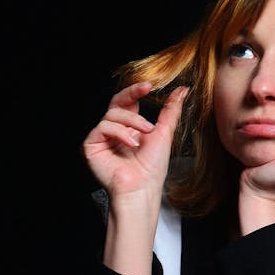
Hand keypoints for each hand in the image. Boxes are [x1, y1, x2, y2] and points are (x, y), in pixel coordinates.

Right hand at [82, 81, 188, 201]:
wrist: (142, 188)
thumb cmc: (152, 168)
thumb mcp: (164, 132)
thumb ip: (171, 110)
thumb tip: (183, 90)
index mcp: (128, 127)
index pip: (127, 101)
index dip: (136, 91)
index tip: (150, 85)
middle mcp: (113, 131)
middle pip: (116, 102)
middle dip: (131, 94)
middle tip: (146, 90)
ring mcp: (101, 138)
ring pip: (112, 114)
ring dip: (132, 120)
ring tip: (145, 134)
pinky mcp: (91, 146)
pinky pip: (103, 127)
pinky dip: (119, 132)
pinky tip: (131, 144)